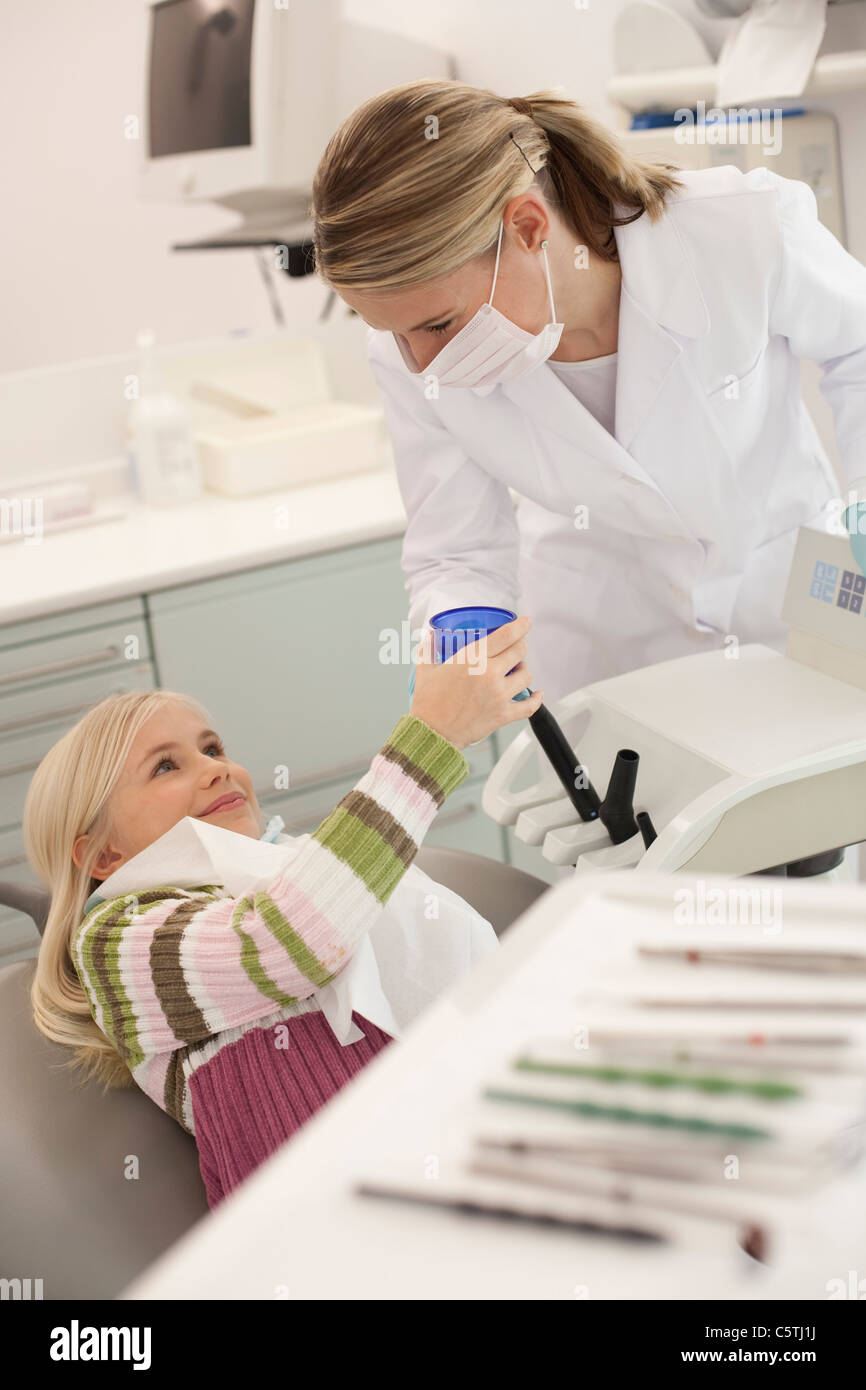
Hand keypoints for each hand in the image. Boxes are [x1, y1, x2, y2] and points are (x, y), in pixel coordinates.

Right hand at [409, 617, 543, 749]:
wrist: (432, 732)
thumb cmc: (428, 703)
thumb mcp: (425, 669)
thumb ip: (429, 650)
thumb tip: (429, 638)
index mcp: (472, 658)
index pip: (505, 635)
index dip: (520, 626)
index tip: (526, 622)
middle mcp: (490, 673)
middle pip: (519, 651)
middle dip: (522, 646)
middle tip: (519, 646)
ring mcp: (499, 694)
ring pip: (526, 676)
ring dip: (524, 670)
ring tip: (518, 670)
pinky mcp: (503, 714)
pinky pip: (529, 706)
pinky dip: (536, 699)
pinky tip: (538, 694)